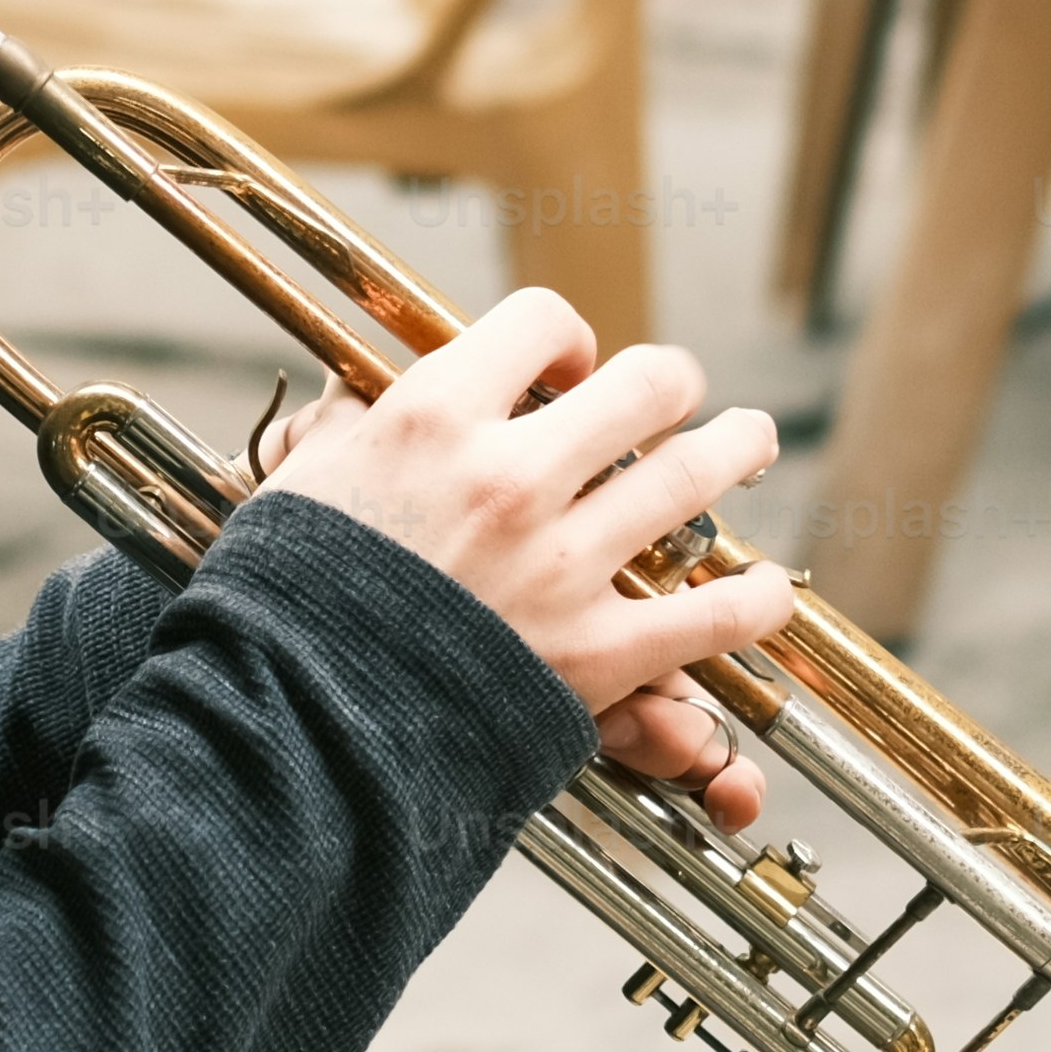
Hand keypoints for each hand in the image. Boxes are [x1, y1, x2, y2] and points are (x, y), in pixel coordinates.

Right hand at [242, 288, 793, 829]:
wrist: (295, 728)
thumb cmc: (286, 602)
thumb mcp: (299, 482)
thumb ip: (348, 425)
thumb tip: (362, 390)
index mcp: (436, 417)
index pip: (540, 323)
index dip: (563, 336)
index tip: (564, 368)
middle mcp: (512, 477)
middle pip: (646, 385)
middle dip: (671, 383)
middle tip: (675, 396)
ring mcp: (562, 565)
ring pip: (696, 476)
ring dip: (738, 449)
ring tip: (750, 442)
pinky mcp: (596, 653)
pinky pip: (715, 615)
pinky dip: (755, 600)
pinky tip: (764, 587)